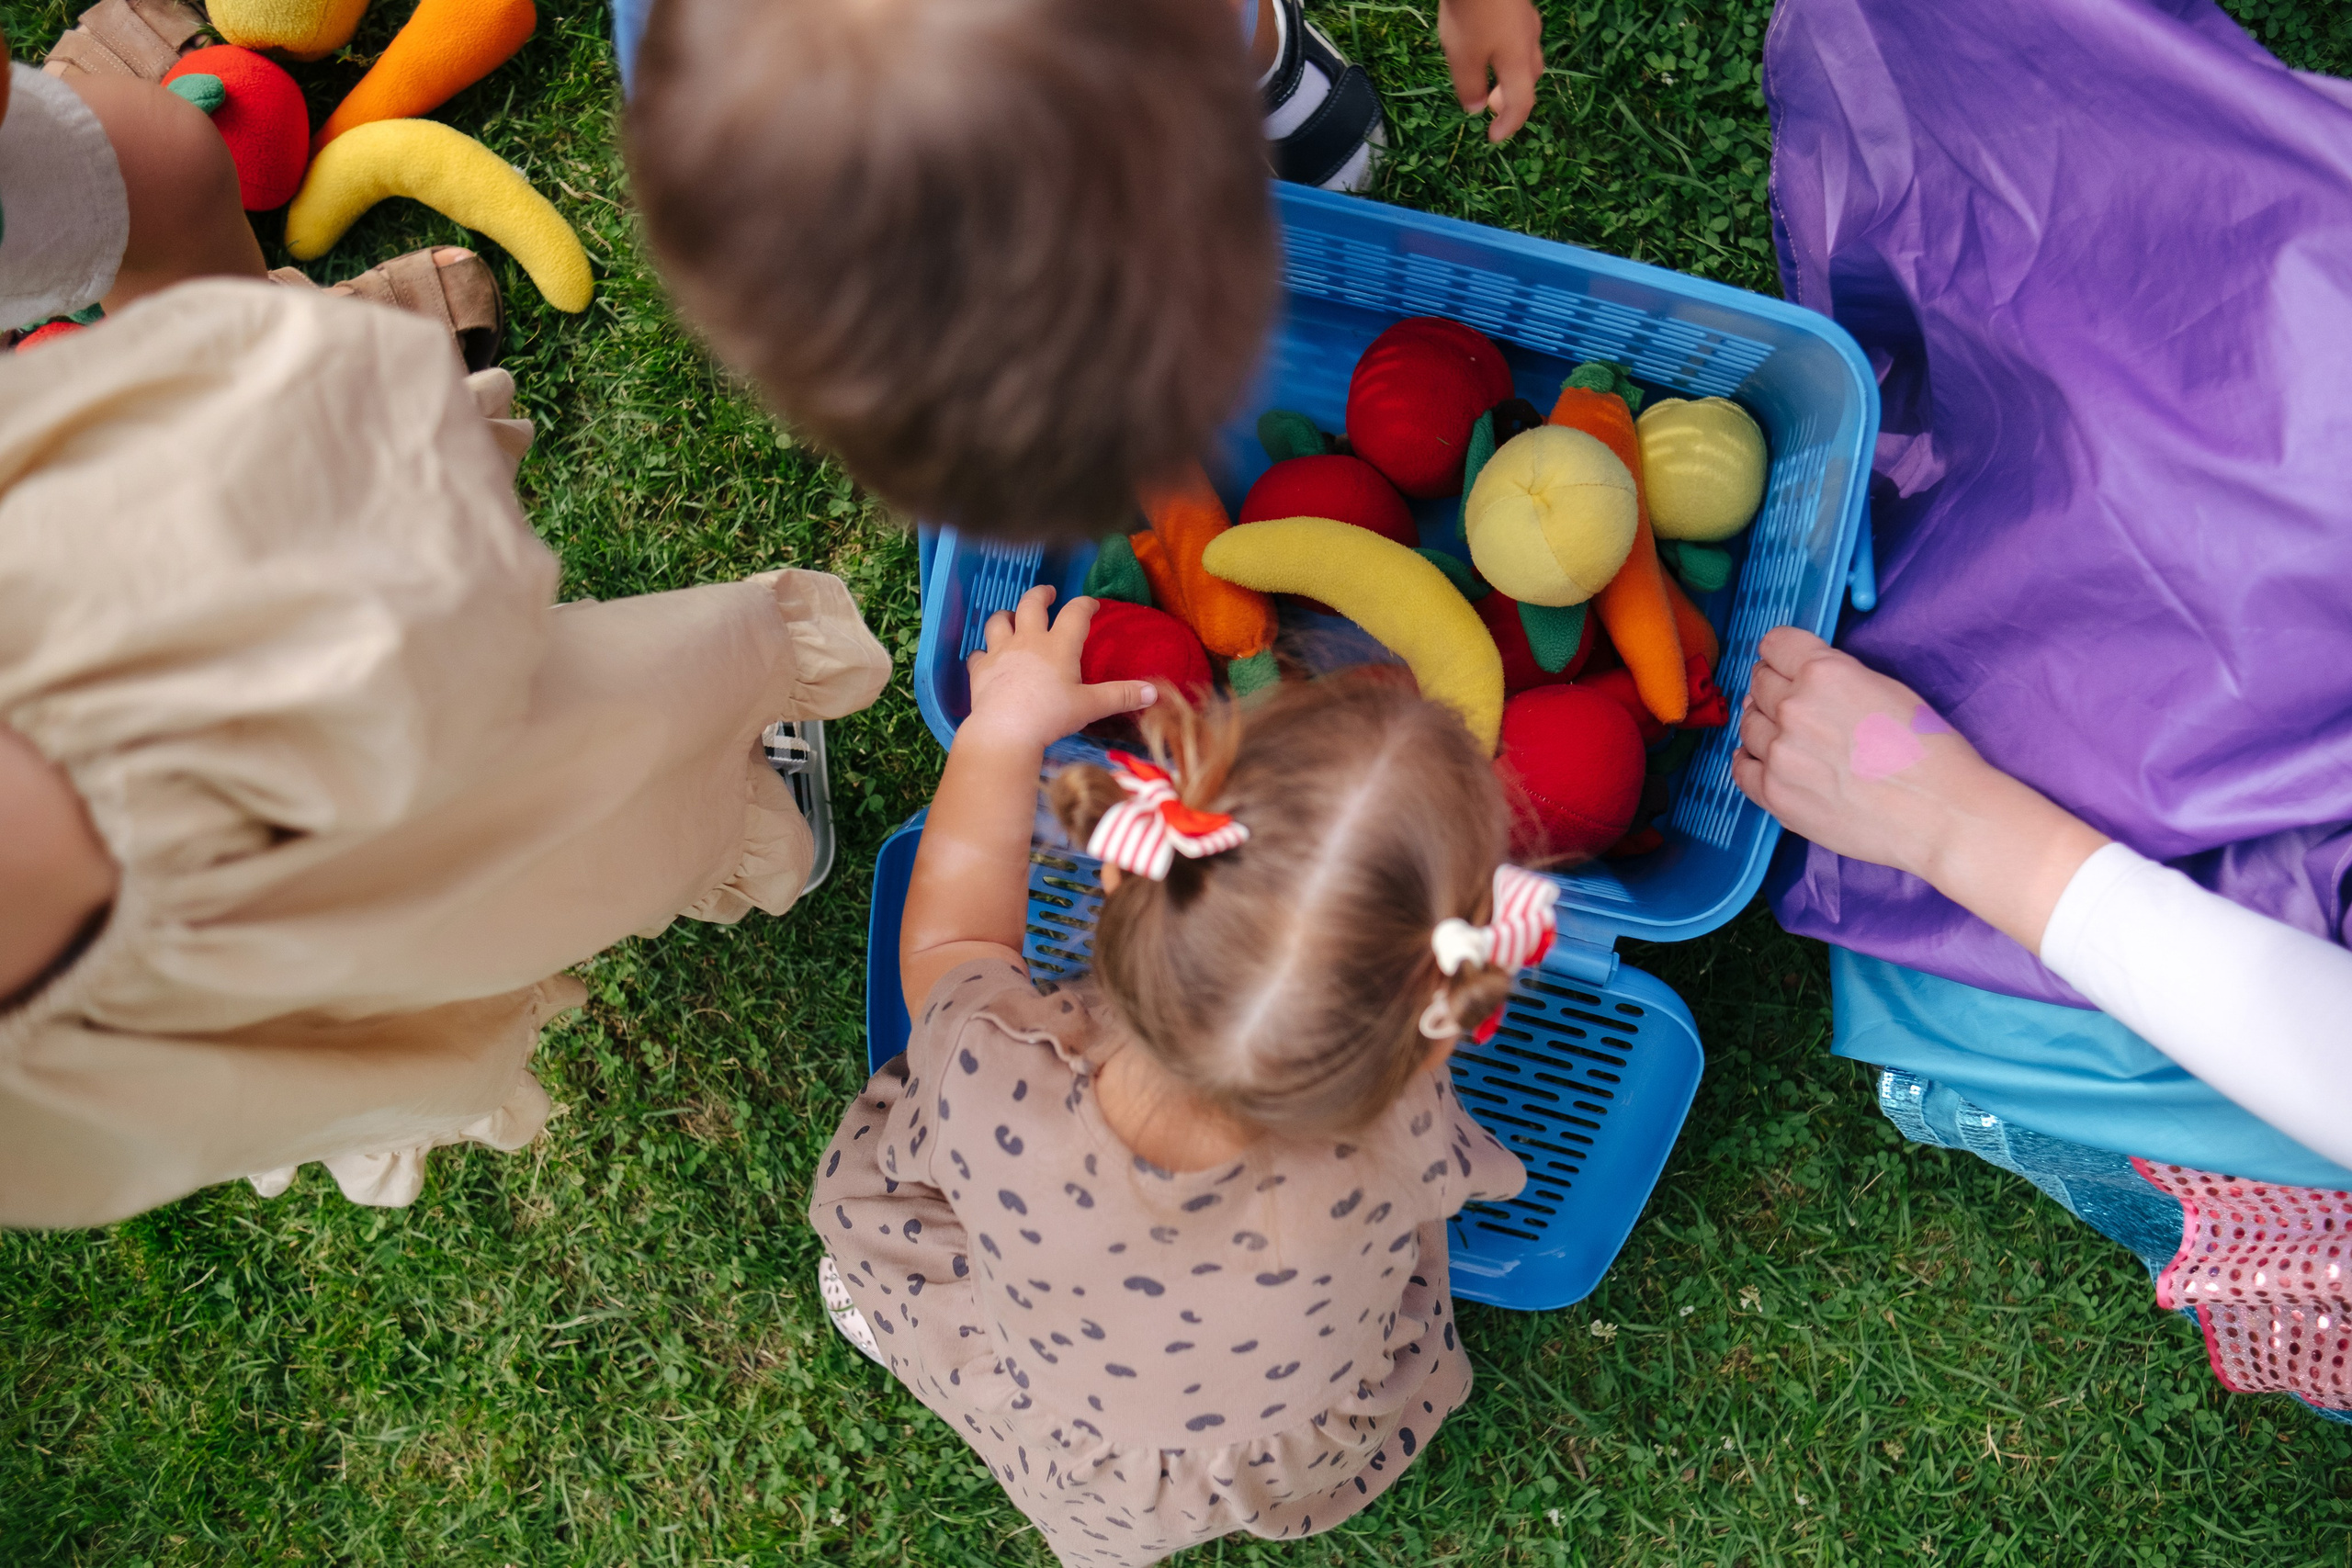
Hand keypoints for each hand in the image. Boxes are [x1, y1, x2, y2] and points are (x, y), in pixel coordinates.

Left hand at [965, 587, 1155, 751]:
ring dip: (1006, 616)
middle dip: (1041, 594)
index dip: (1085, 604)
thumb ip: (1121, 696)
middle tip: (1048, 593)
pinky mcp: (980, 669)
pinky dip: (983, 653)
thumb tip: (1154, 692)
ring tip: (1012, 618)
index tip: (1091, 604)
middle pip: (1031, 604)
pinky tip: (987, 658)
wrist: (1006, 729)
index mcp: (1059, 645)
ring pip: (999, 621)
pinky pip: (978, 654)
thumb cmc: (1052, 715)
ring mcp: (1001, 652)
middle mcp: (1028, 640)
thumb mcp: (1091, 706)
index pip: (1075, 613)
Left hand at [1438, 0, 1544, 141]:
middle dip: (1512, 96)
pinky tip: (1484, 42)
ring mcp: (1525, 19)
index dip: (1509, 124)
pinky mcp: (1514, 4)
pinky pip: (1515, 35)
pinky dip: (1503, 50)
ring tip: (1486, 74)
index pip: (1521, 103)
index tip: (1493, 137)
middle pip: (1529, 78)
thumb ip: (1469, 85)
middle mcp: (1529, 40)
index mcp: (1520, 60)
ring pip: (1524, 54)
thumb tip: (1475, 108)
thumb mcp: (1462, 56)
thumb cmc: (1472, 13)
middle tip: (1489, 105)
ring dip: (1509, 71)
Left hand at [1732, 627, 2106, 952]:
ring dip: (1764, 727)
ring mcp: (1779, 753)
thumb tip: (1801, 681)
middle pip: (1759, 684)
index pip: (1774, 645)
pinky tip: (1768, 763)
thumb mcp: (1887, 688)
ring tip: (1791, 739)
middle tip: (1793, 706)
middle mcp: (1794, 708)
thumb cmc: (1929, 751)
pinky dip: (1752, 762)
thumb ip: (1837, 678)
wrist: (1941, 813)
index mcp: (1825, 673)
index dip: (1780, 654)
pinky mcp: (1775, 794)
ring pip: (1749, 725)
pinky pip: (1742, 769)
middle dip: (1773, 689)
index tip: (1783, 664)